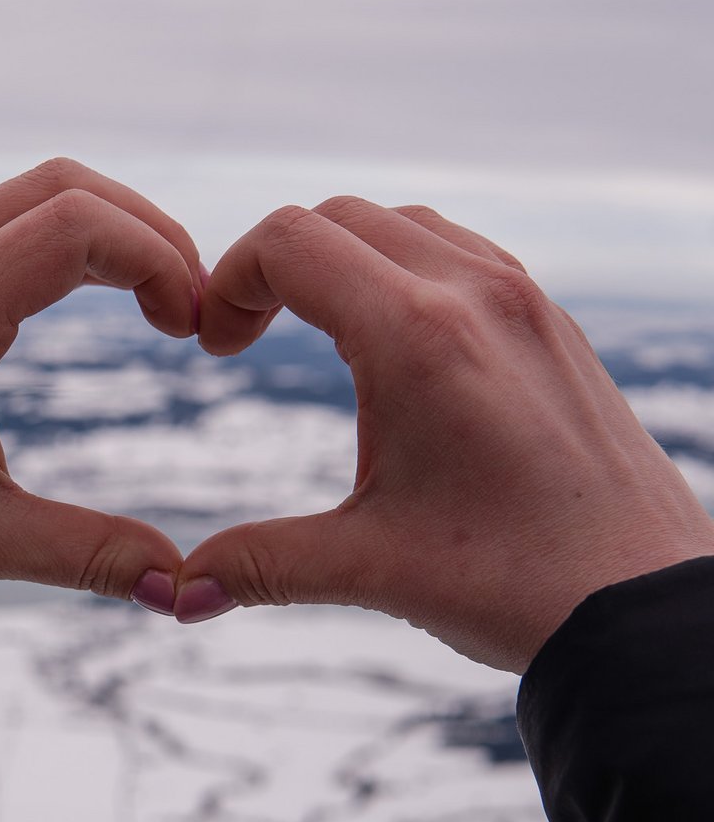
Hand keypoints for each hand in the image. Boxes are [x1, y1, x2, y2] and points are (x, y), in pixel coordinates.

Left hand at [0, 159, 198, 624]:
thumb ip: (86, 554)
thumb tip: (184, 585)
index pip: (76, 227)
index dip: (159, 260)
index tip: (192, 328)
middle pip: (62, 185)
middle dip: (146, 232)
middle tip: (189, 307)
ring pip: (27, 196)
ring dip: (102, 233)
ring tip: (153, 304)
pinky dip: (56, 244)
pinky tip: (83, 305)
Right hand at [175, 197, 713, 670]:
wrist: (643, 603)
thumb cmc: (513, 581)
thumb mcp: (368, 567)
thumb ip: (260, 564)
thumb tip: (178, 596)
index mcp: (418, 337)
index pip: (291, 242)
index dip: (228, 282)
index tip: (216, 350)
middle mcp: (475, 294)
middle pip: (338, 218)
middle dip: (273, 267)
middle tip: (246, 341)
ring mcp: (523, 300)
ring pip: (402, 225)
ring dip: (340, 261)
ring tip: (314, 337)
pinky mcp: (551, 323)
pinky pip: (459, 252)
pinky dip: (401, 271)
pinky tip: (392, 348)